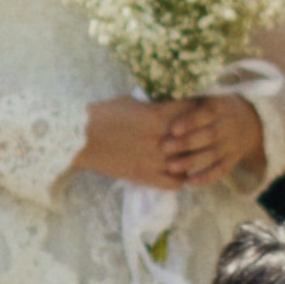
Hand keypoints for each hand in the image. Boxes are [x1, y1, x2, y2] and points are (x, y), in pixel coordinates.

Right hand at [74, 98, 190, 189]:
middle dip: (201, 131)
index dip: (199, 106)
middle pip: (197, 135)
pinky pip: (175, 182)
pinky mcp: (146, 177)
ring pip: (190, 161)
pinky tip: (178, 171)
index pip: (193, 108)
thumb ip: (157, 105)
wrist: (82, 139)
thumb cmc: (105, 114)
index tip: (200, 106)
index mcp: (158, 116)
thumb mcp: (134, 101)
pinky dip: (181, 177)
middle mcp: (162, 139)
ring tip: (192, 152)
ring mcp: (155, 161)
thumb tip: (177, 104)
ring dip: (193, 156)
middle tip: (202, 130)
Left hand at [161, 93, 264, 187]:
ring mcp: (231, 144)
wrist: (247, 120)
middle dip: (186, 143)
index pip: (205, 114)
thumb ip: (187, 102)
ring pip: (213, 155)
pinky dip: (206, 177)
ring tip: (171, 167)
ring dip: (192, 162)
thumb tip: (160, 103)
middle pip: (208, 135)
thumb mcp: (205, 98)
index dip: (190, 121)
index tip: (172, 128)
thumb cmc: (212, 108)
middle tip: (164, 148)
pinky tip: (190, 182)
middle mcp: (228, 125)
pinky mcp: (232, 159)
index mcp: (219, 107)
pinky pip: (221, 170)